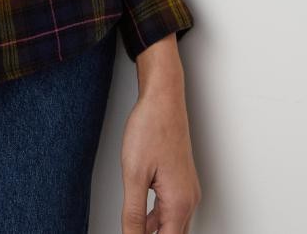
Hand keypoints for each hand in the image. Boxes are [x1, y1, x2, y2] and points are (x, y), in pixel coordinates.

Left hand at [120, 76, 201, 232]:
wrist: (163, 99)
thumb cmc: (151, 128)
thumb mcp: (134, 174)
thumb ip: (133, 213)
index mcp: (179, 203)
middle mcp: (188, 199)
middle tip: (130, 231)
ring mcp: (186, 189)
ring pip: (172, 224)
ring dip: (153, 230)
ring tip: (132, 228)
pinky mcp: (181, 181)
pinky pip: (171, 209)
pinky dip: (157, 218)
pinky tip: (140, 217)